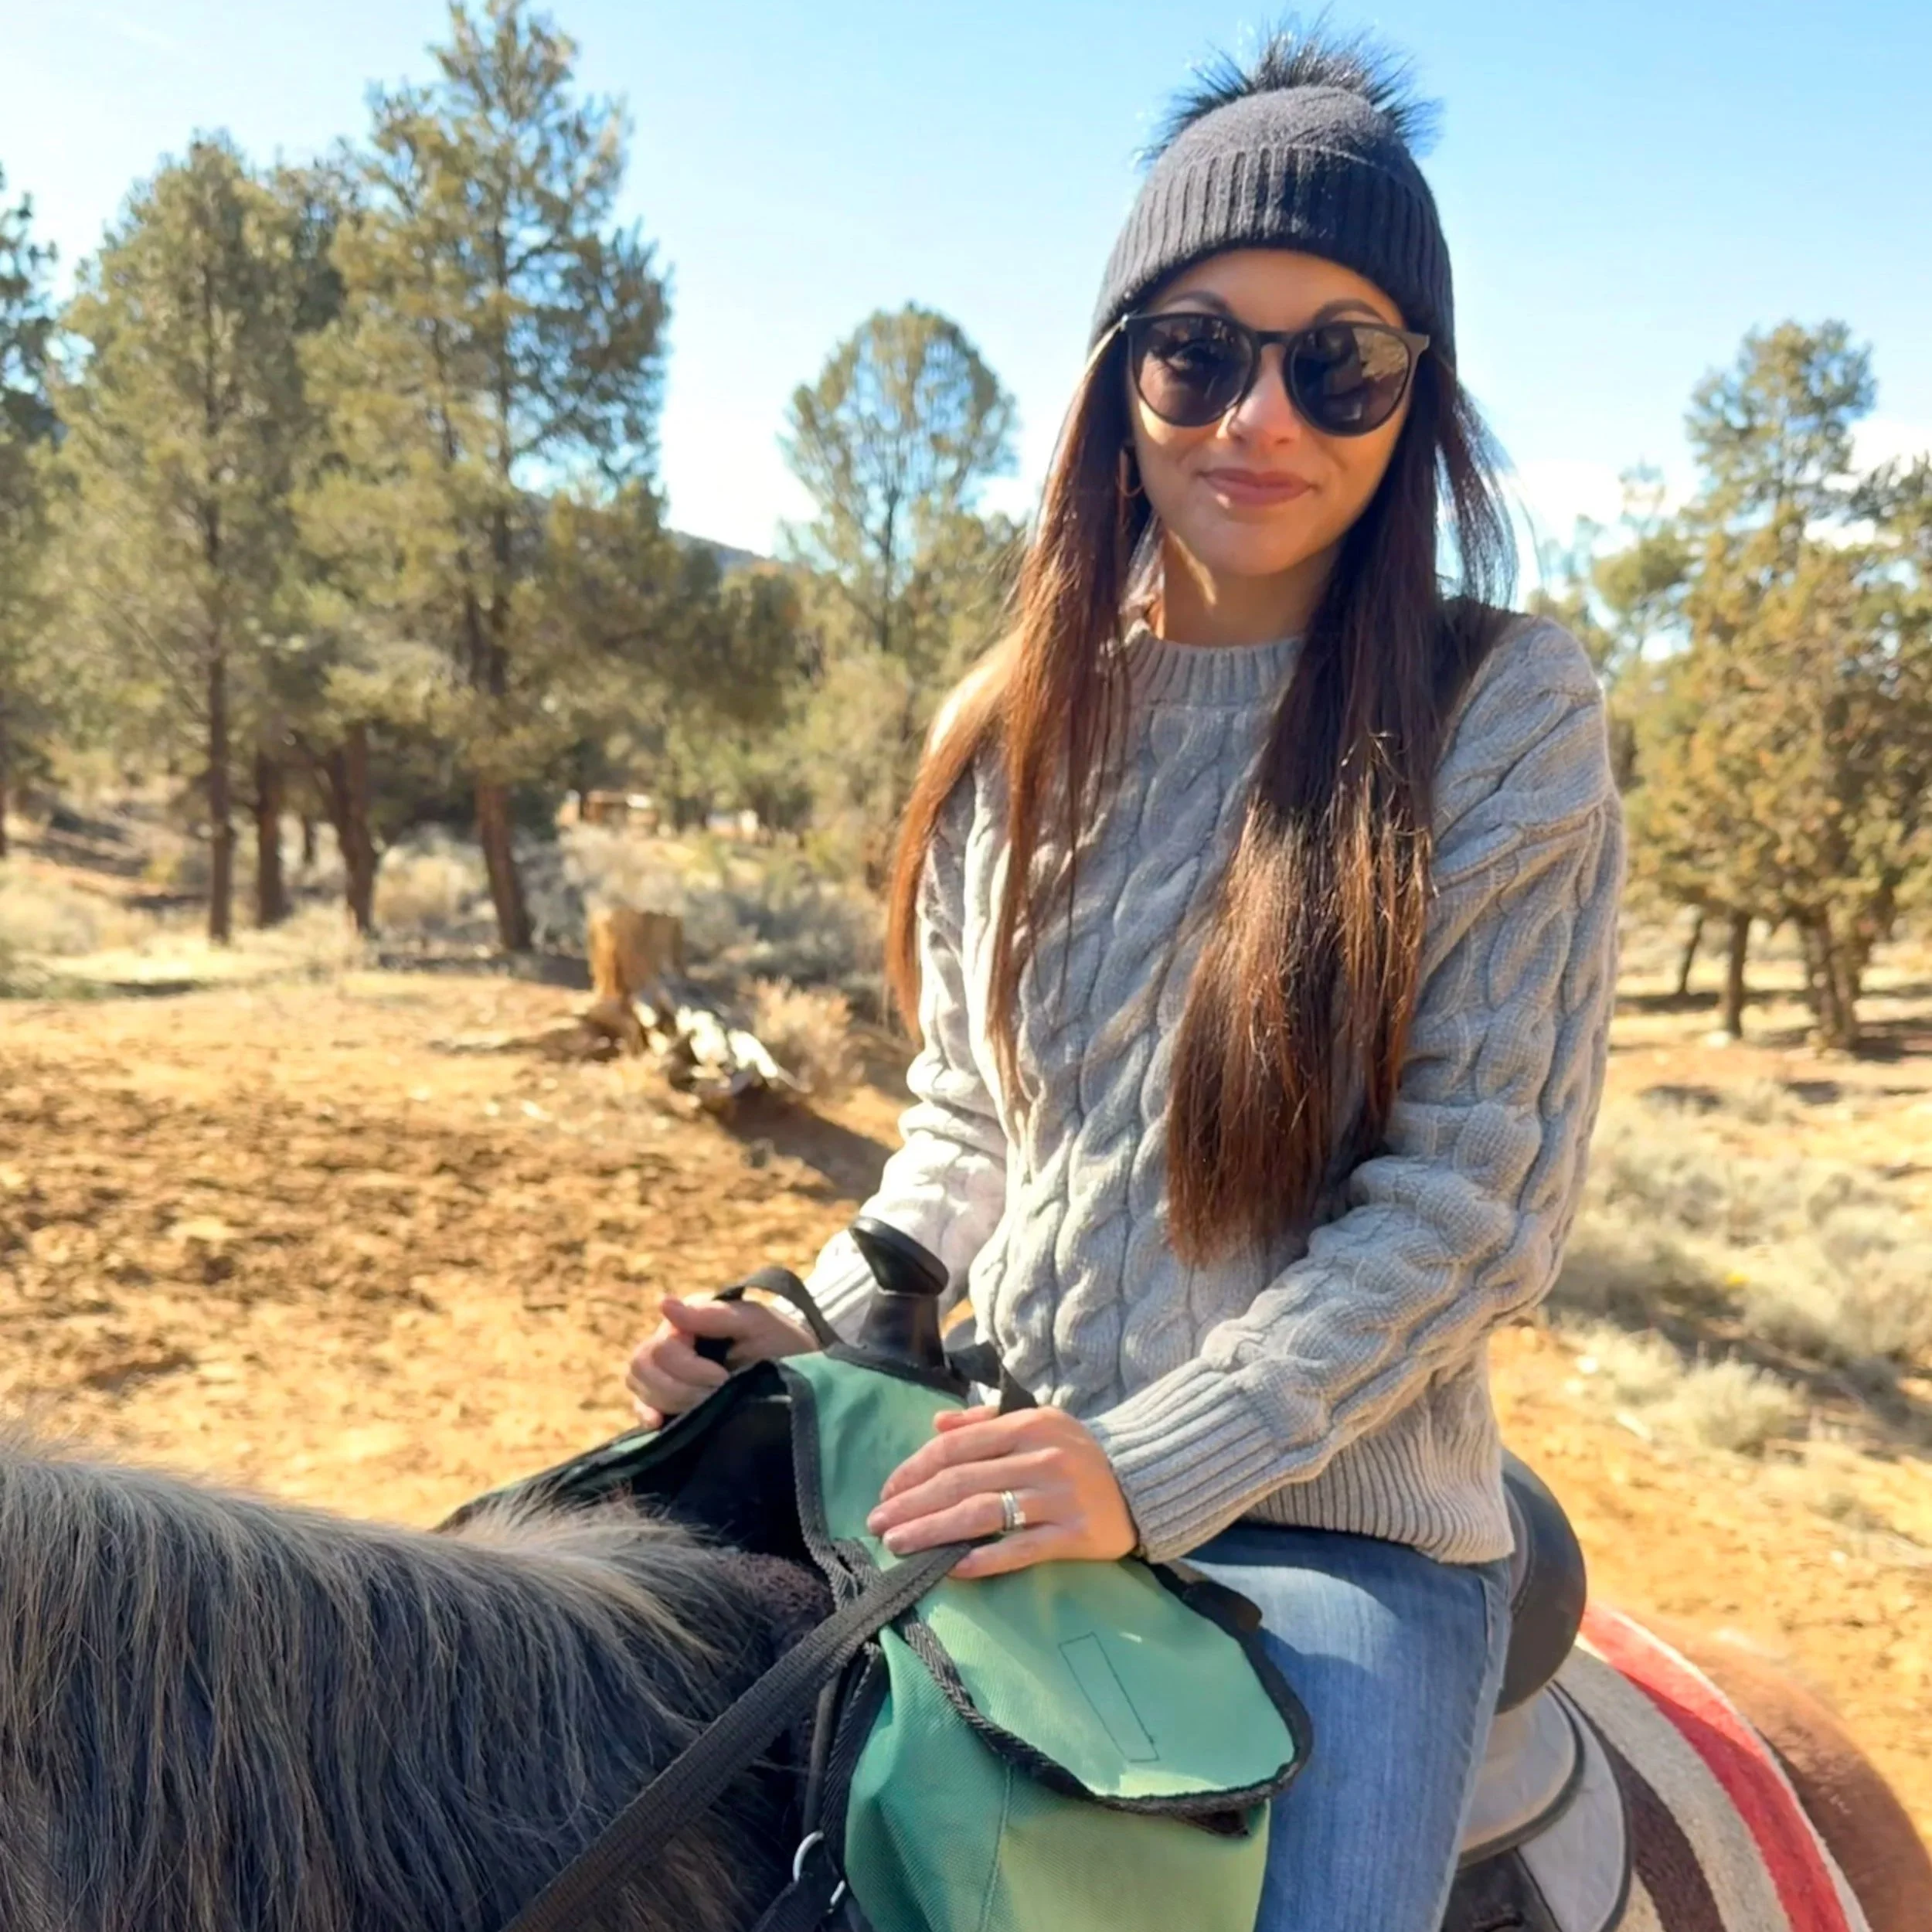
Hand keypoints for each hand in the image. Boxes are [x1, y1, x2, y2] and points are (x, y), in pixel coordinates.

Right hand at [624, 1295, 817, 1428]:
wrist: (802, 1375)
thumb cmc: (783, 1342)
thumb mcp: (758, 1323)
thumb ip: (712, 1315)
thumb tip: (663, 1304)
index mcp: (689, 1318)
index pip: (660, 1348)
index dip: (689, 1369)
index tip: (723, 1379)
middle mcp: (671, 1341)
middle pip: (643, 1367)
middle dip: (680, 1387)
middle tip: (718, 1393)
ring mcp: (668, 1371)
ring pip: (640, 1386)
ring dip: (672, 1401)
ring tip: (709, 1405)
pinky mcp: (669, 1399)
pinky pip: (641, 1405)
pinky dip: (647, 1414)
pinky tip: (660, 1424)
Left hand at [864, 1405, 1137, 1579]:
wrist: (1142, 1481)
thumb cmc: (1077, 1452)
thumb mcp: (1037, 1422)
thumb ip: (984, 1421)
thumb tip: (935, 1424)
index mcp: (1027, 1425)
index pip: (956, 1447)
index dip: (914, 1469)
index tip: (886, 1492)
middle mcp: (1041, 1457)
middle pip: (961, 1482)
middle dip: (912, 1504)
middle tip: (878, 1524)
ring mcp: (1058, 1498)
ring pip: (982, 1514)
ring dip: (934, 1531)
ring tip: (900, 1545)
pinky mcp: (1075, 1535)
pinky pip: (1020, 1549)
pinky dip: (984, 1559)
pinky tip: (953, 1567)